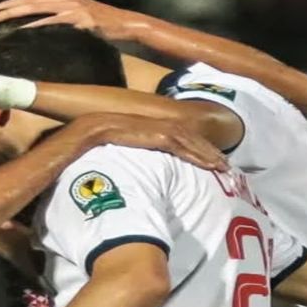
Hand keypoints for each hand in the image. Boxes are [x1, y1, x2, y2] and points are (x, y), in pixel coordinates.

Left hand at [0, 0, 146, 40]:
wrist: (127, 24)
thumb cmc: (104, 25)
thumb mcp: (81, 18)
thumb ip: (64, 18)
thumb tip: (45, 27)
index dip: (13, 2)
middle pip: (30, 1)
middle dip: (8, 7)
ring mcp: (73, 7)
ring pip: (37, 8)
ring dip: (16, 14)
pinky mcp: (80, 18)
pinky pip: (53, 21)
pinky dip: (37, 24)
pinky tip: (23, 29)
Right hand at [72, 112, 228, 170]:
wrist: (81, 136)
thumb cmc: (91, 151)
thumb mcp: (115, 156)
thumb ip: (129, 163)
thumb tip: (134, 183)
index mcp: (143, 127)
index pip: (176, 134)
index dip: (194, 146)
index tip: (209, 159)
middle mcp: (151, 123)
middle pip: (187, 135)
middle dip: (208, 149)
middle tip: (225, 165)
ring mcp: (153, 127)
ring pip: (188, 139)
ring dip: (207, 153)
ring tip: (223, 167)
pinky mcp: (153, 134)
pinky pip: (180, 145)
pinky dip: (196, 154)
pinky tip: (209, 165)